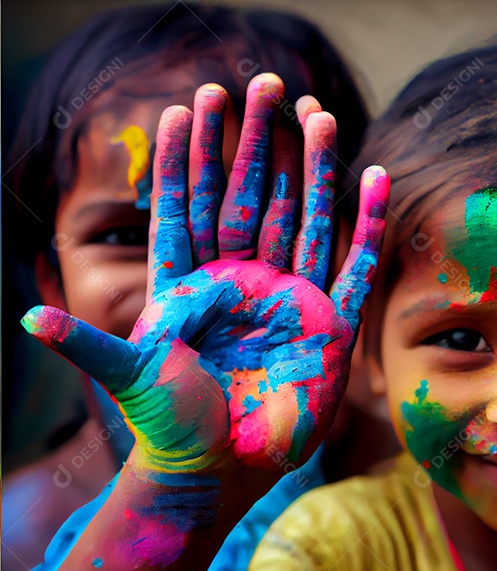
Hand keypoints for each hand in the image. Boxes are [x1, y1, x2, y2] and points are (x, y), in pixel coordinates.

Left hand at [21, 74, 387, 512]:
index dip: (188, 156)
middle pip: (250, 198)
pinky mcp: (330, 324)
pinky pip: (353, 266)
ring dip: (313, 168)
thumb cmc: (173, 426)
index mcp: (191, 285)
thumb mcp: (132, 379)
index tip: (192, 104)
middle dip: (257, 142)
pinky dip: (365, 226)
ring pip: (303, 219)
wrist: (224, 469)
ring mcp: (289, 299)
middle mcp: (242, 282)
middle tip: (265, 85)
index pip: (188, 206)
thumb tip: (29, 323)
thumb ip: (91, 347)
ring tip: (319, 113)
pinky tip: (373, 179)